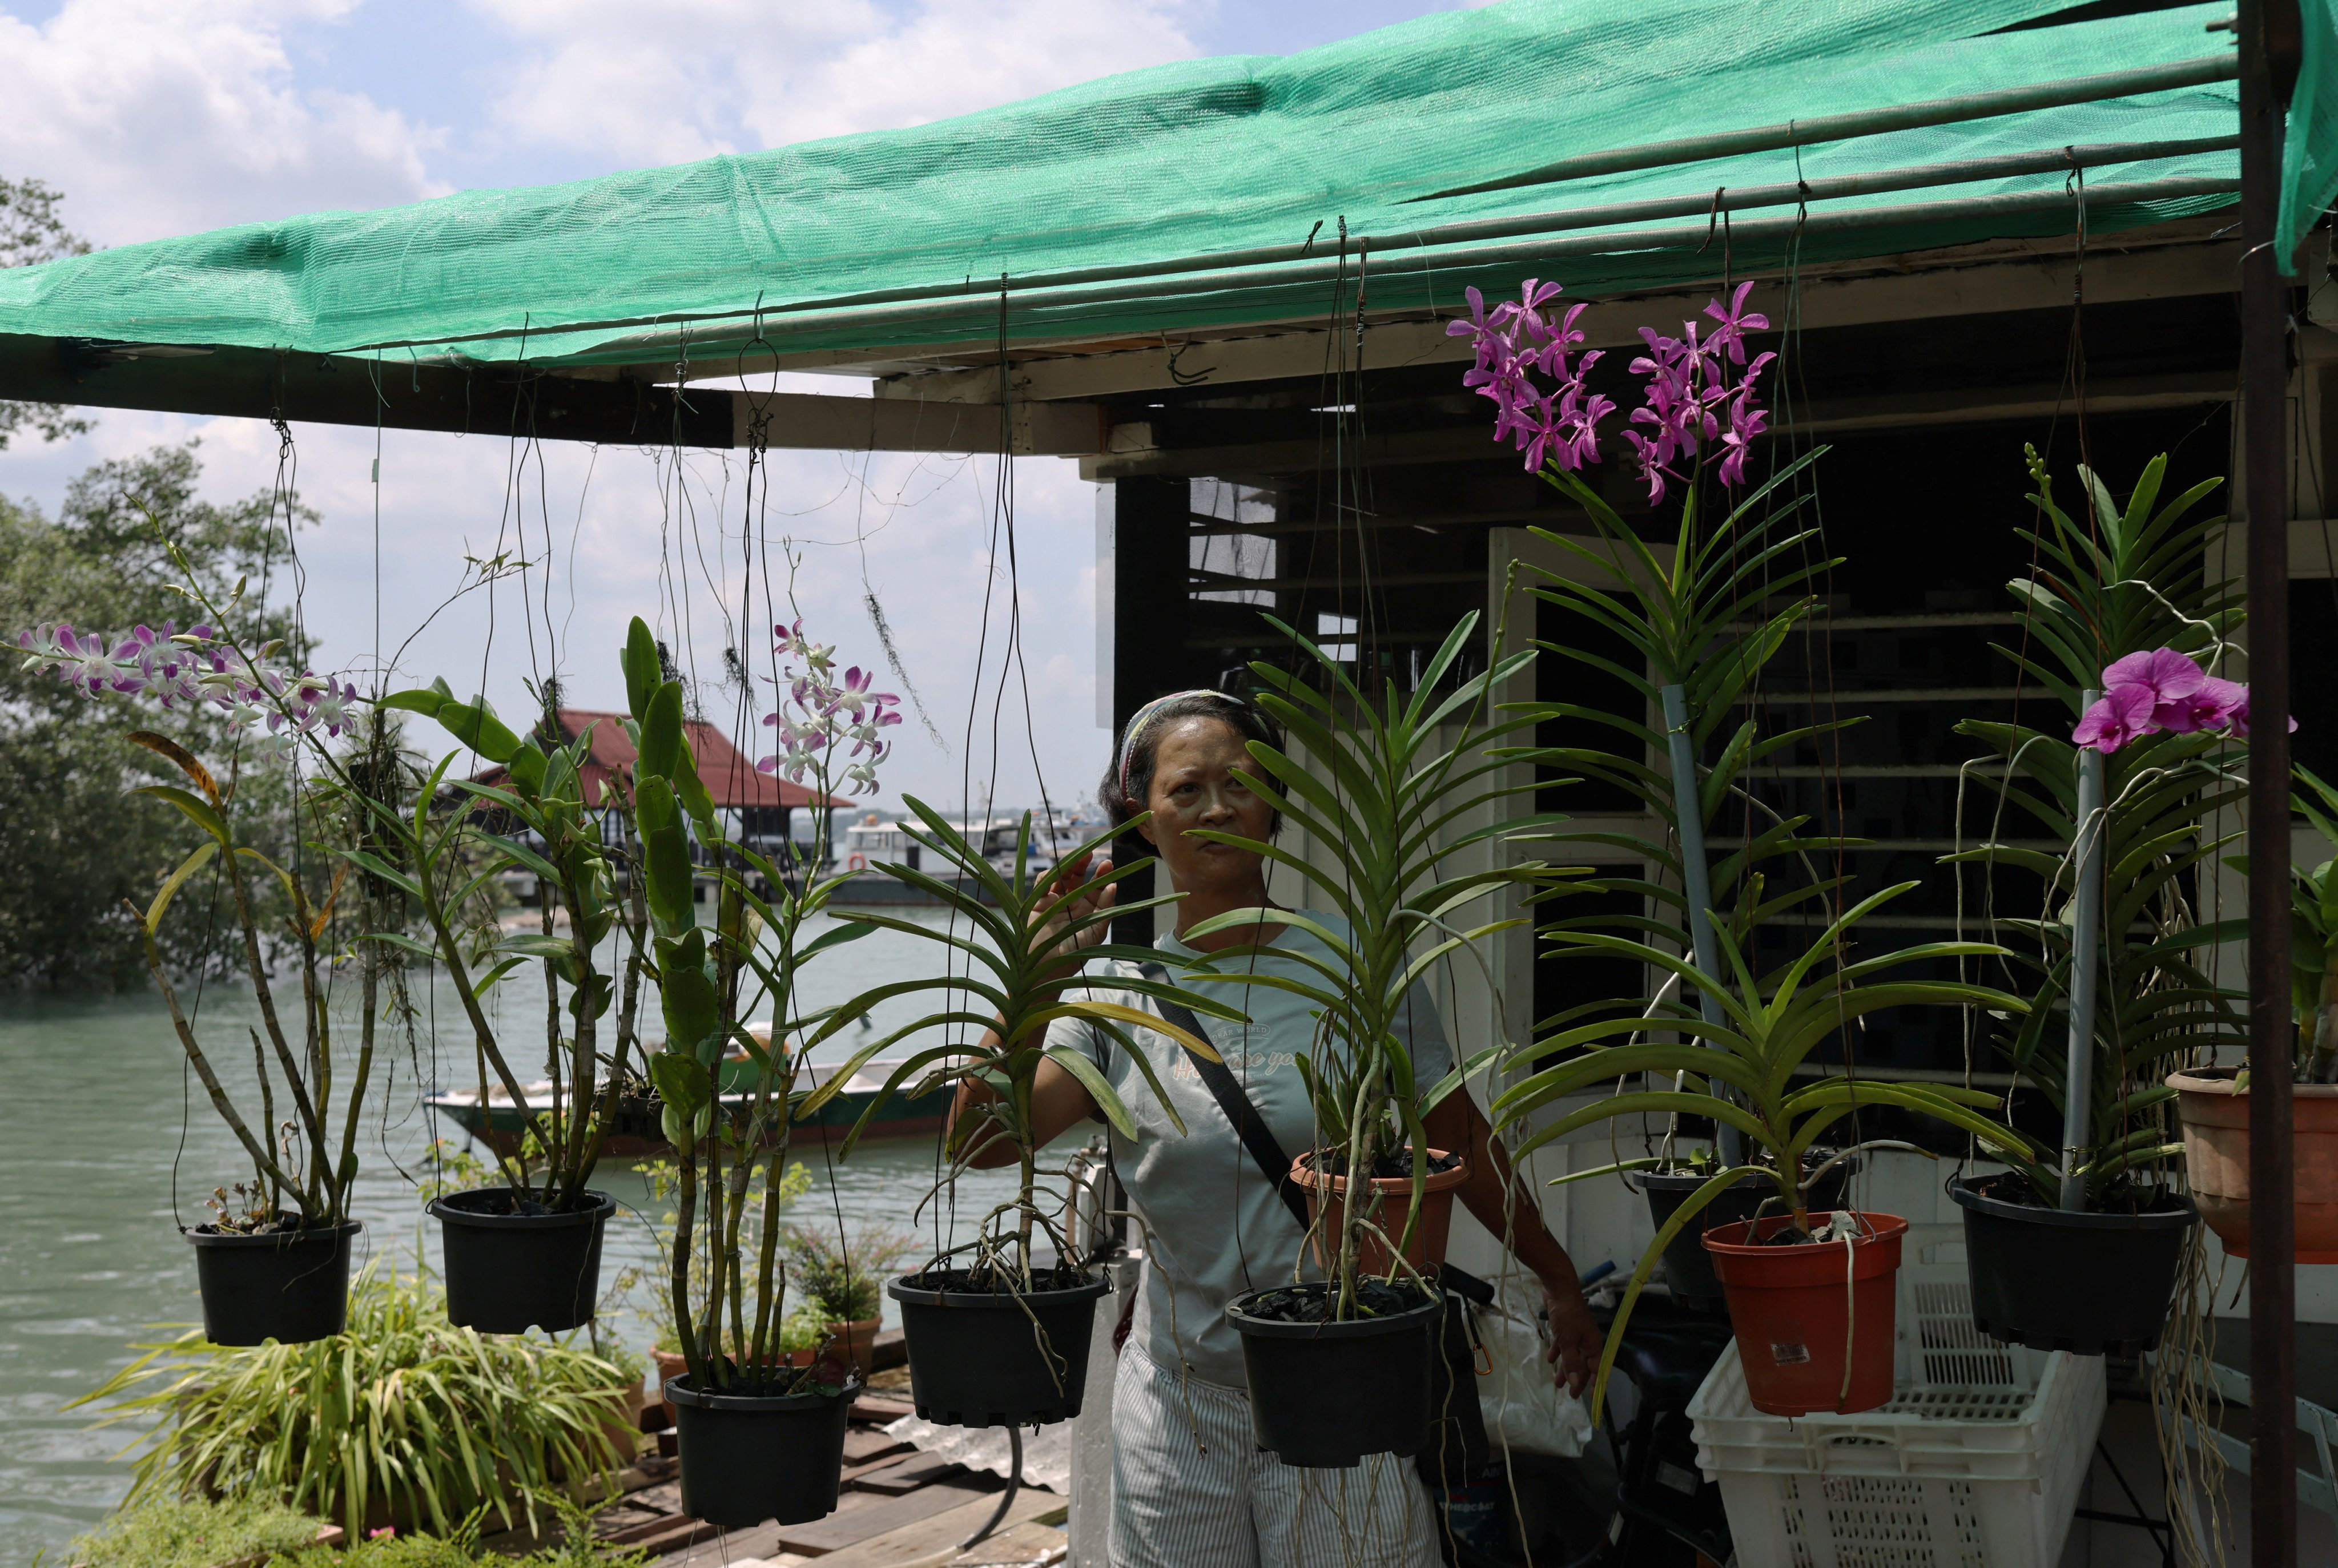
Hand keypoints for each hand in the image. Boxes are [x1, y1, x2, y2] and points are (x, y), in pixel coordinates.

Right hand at [1031, 849, 1118, 978]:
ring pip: (1061, 877)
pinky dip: (1047, 875)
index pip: (1097, 887)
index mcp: (1089, 910)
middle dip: (1084, 864)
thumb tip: (1113, 886)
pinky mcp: (1038, 904)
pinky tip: (1054, 871)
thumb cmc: (1074, 955)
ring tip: (1075, 857)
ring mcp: (1055, 902)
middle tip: (1090, 853)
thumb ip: (1105, 910)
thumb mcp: (1095, 933)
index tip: (1108, 864)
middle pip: (1078, 878)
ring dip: (1067, 865)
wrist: (1046, 968)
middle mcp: (1072, 904)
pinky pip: (1042, 885)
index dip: (1102, 875)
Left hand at [1540, 1276, 1602, 1398]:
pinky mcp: (1565, 1328)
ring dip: (1564, 1368)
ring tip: (1557, 1383)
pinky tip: (1550, 1360)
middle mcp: (1586, 1341)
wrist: (1559, 1289)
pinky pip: (1562, 1345)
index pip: (1596, 1369)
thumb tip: (1574, 1383)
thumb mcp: (1568, 1341)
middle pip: (1582, 1364)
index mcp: (1593, 1344)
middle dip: (1576, 1379)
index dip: (1594, 1383)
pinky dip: (1557, 1352)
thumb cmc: (1566, 1316)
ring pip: (1571, 1356)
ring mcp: (1576, 1334)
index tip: (1590, 1397)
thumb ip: (1571, 1362)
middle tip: (1570, 1395)